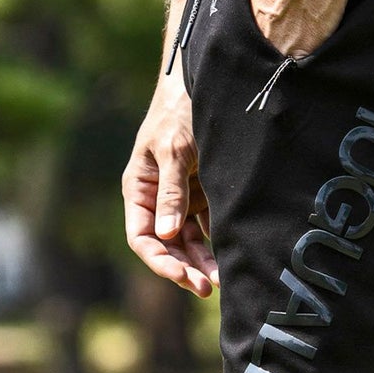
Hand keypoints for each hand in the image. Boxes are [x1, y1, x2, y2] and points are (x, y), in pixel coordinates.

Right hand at [122, 79, 217, 297]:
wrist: (204, 83)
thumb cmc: (179, 111)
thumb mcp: (173, 149)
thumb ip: (172, 192)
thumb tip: (167, 234)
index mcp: (139, 189)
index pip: (142, 238)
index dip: (160, 261)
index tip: (182, 276)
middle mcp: (157, 200)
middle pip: (166, 247)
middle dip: (184, 269)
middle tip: (207, 288)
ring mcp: (181, 199)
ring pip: (189, 242)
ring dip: (203, 262)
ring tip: (223, 280)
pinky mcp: (204, 195)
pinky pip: (209, 228)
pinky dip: (218, 244)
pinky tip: (234, 257)